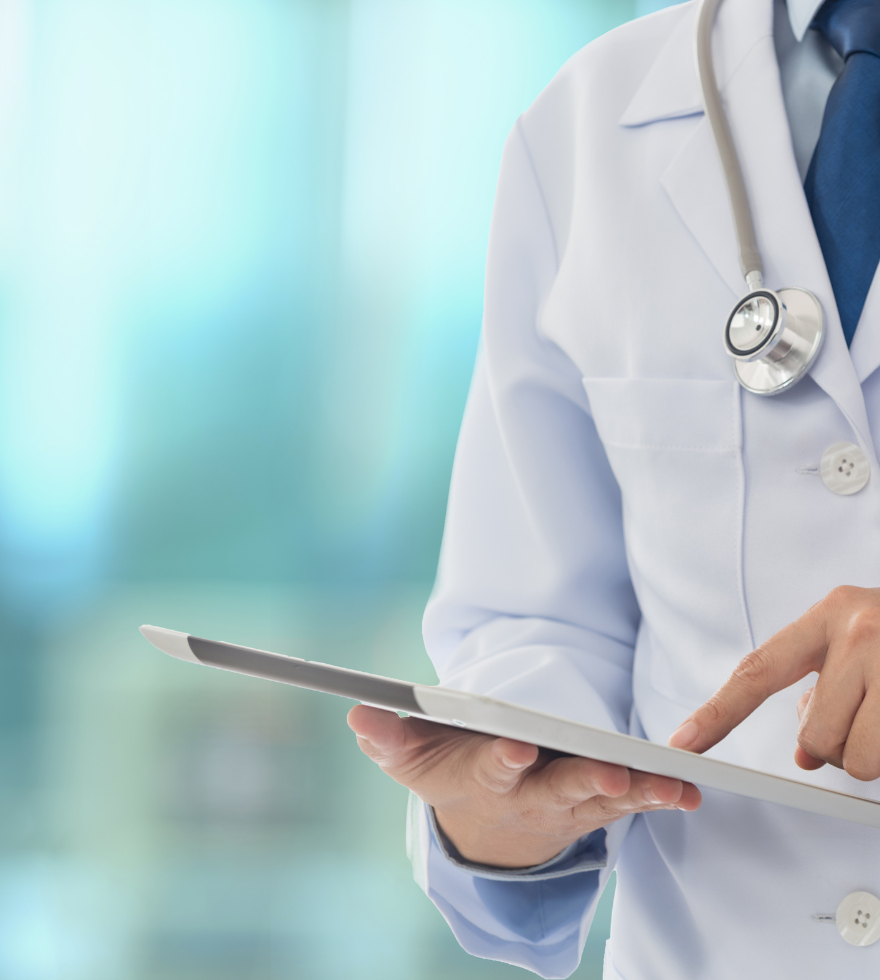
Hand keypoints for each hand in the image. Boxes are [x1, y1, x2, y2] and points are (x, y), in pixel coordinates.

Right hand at [349, 704, 700, 867]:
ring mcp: (568, 801)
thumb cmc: (447, 772)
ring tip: (669, 786)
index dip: (505, 759)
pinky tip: (686, 790)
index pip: (494, 769)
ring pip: (605, 798)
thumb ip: (387, 736)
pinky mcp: (596, 799)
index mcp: (486, 779)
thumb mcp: (408, 759)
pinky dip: (657, 795)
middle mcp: (532, 795)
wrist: (485, 823)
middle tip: (608, 775)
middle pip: (561, 790)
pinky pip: (630, 800)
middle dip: (584, 783)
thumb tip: (358, 711)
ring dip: (637, 792)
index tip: (518, 746)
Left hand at [668, 586, 879, 779]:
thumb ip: (819, 690)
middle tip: (861, 720)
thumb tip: (805, 757)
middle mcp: (857, 633)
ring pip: (852, 756)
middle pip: (811, 735)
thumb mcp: (855, 644)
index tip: (682, 741)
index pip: (757, 671)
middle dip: (831, 746)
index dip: (717, 712)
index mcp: (829, 615)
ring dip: (866, 755)